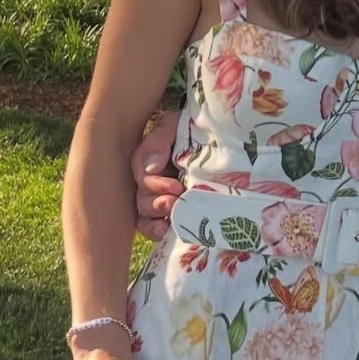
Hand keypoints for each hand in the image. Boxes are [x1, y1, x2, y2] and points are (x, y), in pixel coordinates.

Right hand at [130, 112, 182, 241]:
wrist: (216, 133)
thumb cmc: (192, 129)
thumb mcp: (173, 127)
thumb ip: (159, 142)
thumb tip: (152, 168)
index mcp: (148, 162)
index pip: (141, 177)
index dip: (155, 185)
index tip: (176, 186)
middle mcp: (150, 183)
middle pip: (142, 201)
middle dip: (158, 203)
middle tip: (176, 201)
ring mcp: (160, 199)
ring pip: (145, 216)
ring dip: (156, 218)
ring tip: (172, 217)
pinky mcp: (173, 212)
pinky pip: (153, 228)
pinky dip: (156, 231)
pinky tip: (166, 231)